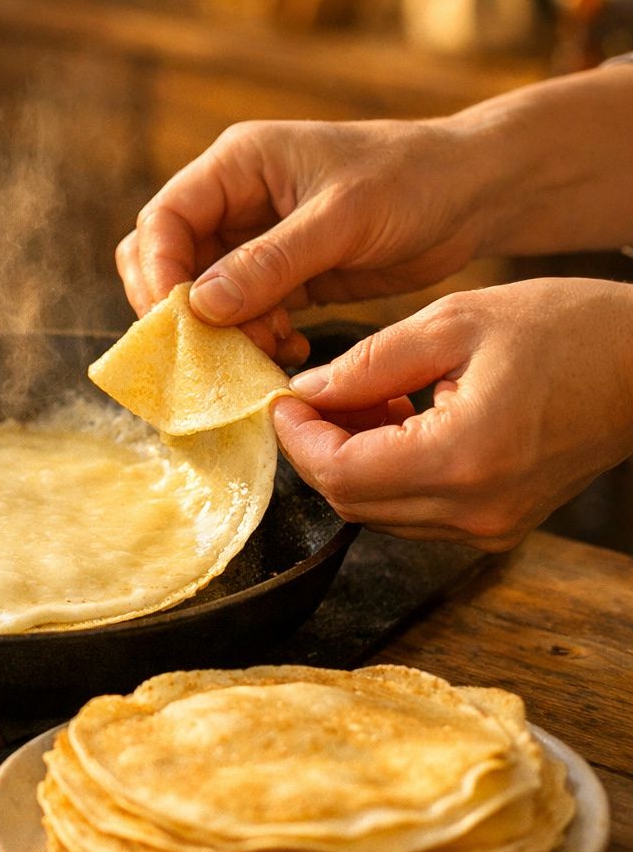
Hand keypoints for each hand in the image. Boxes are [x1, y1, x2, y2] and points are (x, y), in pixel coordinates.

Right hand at [116, 117, 494, 364]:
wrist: (474, 195)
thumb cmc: (414, 182)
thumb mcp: (342, 219)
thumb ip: (270, 262)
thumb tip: (198, 305)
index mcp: (236, 165)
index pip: (162, 221)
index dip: (158, 273)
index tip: (179, 322)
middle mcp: (232, 200)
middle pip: (165, 260)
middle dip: (180, 310)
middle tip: (212, 348)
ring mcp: (252, 240)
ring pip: (198, 295)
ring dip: (221, 331)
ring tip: (269, 347)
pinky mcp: (278, 276)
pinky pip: (238, 315)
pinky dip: (251, 338)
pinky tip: (289, 348)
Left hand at [273, 278, 632, 550]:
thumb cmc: (568, 329)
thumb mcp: (455, 323)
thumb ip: (369, 363)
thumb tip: (306, 391)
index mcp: (462, 458)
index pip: (339, 473)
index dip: (298, 438)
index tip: (284, 400)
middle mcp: (475, 510)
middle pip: (351, 501)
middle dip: (318, 449)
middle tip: (316, 395)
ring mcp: (490, 527)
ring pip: (379, 512)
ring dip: (352, 462)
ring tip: (366, 400)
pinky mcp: (499, 526)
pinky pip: (415, 512)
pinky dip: (389, 474)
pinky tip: (399, 422)